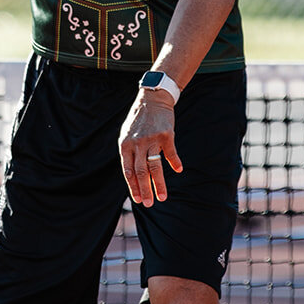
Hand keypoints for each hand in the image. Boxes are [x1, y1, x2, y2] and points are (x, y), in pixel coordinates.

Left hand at [118, 91, 182, 207]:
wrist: (152, 99)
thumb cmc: (139, 120)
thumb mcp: (127, 134)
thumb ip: (129, 153)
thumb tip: (132, 175)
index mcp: (125, 145)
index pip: (128, 171)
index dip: (133, 186)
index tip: (137, 200)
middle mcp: (137, 143)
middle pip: (140, 171)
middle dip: (145, 190)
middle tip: (149, 204)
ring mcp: (152, 139)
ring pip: (155, 166)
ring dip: (159, 184)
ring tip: (162, 197)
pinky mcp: (166, 135)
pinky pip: (170, 153)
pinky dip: (175, 162)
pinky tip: (178, 170)